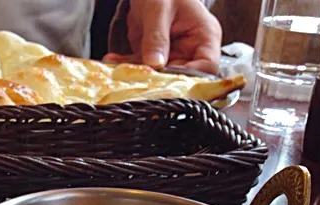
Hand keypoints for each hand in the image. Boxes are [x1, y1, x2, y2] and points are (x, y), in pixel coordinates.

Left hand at [104, 0, 221, 74]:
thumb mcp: (159, 9)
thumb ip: (157, 37)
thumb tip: (155, 64)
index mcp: (205, 35)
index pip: (207, 66)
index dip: (192, 78)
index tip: (168, 80)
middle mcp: (191, 49)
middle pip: (182, 76)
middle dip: (160, 79)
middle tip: (140, 77)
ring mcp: (172, 55)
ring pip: (158, 75)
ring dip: (138, 74)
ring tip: (120, 68)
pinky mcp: (153, 57)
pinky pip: (141, 67)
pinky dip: (127, 65)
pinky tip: (112, 59)